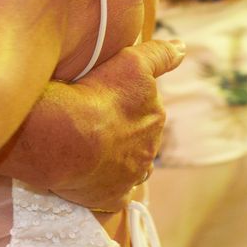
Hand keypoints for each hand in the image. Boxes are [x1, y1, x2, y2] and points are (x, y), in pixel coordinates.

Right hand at [46, 39, 183, 211]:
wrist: (63, 137)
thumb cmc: (95, 94)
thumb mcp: (131, 61)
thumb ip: (160, 55)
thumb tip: (183, 48)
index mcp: (155, 117)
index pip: (147, 110)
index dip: (127, 105)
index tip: (107, 100)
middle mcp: (149, 150)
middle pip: (139, 140)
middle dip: (122, 133)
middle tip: (93, 122)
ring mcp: (131, 177)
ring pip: (130, 168)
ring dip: (117, 160)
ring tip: (91, 149)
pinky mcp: (112, 198)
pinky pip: (113, 195)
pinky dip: (105, 187)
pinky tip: (90, 177)